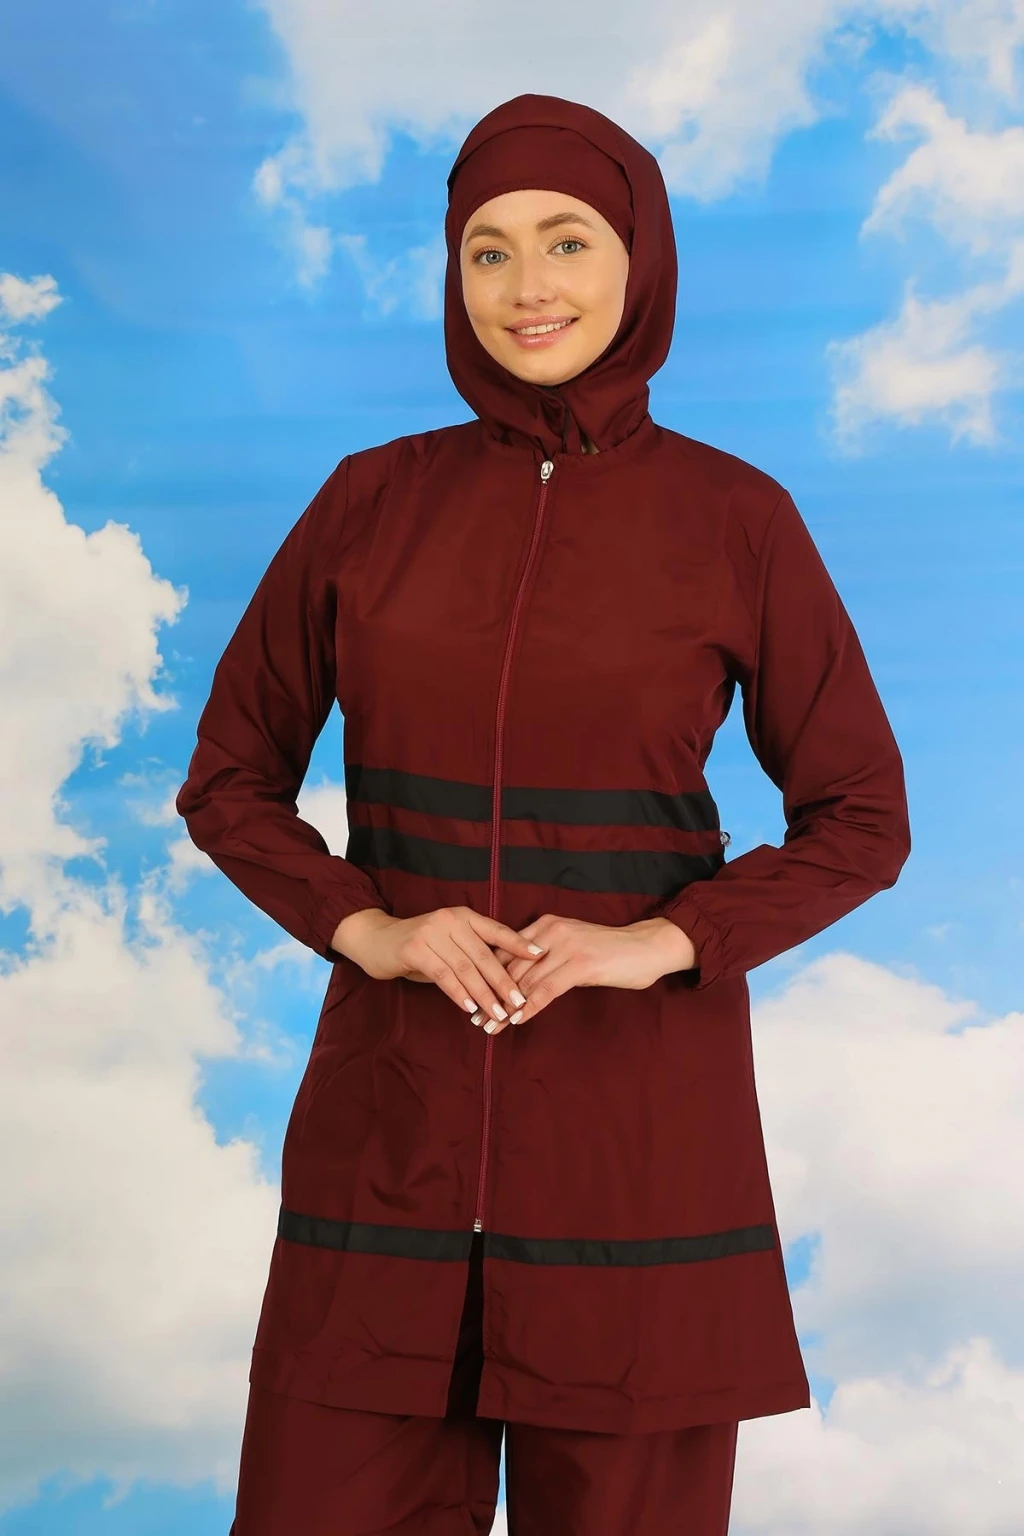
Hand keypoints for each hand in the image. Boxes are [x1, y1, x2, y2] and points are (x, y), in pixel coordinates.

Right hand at [330, 905, 546, 1027]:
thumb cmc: (418, 946)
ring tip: (498, 1013)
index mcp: (464, 916)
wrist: (376, 940)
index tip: (541, 956)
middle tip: (520, 1002)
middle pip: (485, 955)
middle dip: (504, 981)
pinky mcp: (415, 949)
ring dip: (484, 994)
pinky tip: (470, 1008)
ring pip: (466, 968)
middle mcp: (451, 920)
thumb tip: (505, 979)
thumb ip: (472, 954)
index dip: (519, 944)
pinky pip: (443, 975)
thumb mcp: (448, 944)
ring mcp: (432, 933)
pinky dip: (459, 994)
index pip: (498, 931)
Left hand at [483, 915, 696, 1033]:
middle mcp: (551, 932)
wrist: (647, 946)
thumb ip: (548, 959)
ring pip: (526, 981)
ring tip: (490, 1026)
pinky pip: (547, 989)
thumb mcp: (573, 948)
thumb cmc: (611, 951)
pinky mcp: (580, 964)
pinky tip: (516, 1021)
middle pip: (512, 968)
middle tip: (476, 1019)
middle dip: (491, 995)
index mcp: (546, 926)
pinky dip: (529, 1006)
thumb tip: (522, 982)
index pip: (507, 952)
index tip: (473, 997)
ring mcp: (566, 947)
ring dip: (505, 1007)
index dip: (488, 976)